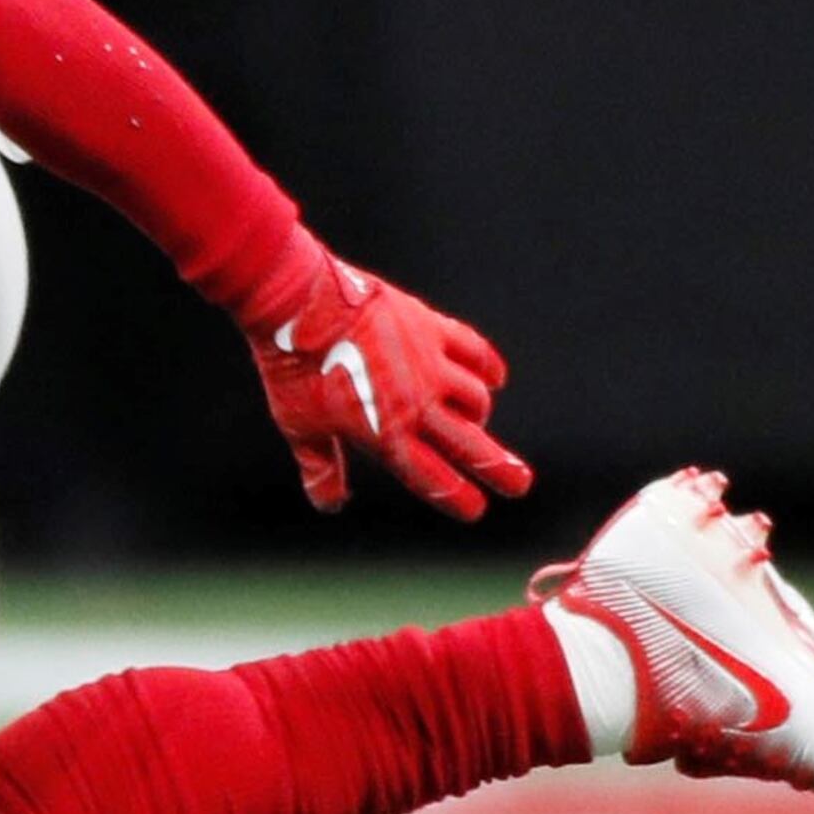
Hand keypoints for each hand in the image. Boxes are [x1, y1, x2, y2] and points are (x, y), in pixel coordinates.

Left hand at [243, 240, 532, 520]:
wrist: (298, 304)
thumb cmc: (294, 369)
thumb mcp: (299, 427)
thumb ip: (321, 467)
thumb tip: (331, 504)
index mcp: (386, 435)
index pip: (434, 478)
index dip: (458, 498)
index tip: (475, 510)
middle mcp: (417, 404)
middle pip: (472, 445)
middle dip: (501, 468)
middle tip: (520, 483)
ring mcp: (430, 364)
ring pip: (477, 398)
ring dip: (479, 415)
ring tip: (475, 421)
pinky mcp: (432, 328)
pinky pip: (475, 351)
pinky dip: (489, 368)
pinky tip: (494, 378)